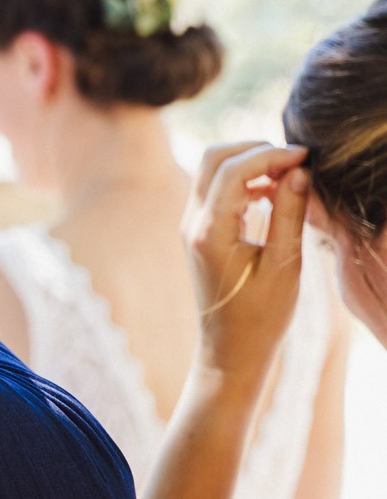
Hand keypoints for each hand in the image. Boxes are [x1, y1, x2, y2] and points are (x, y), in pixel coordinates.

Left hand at [183, 142, 311, 380]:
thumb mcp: (284, 265)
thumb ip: (289, 214)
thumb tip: (298, 171)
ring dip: (250, 163)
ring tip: (291, 178)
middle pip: (214, 158)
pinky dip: (245, 180)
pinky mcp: (200, 229)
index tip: (306, 156)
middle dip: (255, 149)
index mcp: (210, 232)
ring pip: (212, 169)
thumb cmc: (261, 316)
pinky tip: (275, 193)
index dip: (271, 155)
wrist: (231, 349)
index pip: (232, 170)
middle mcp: (193, 223)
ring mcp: (192, 225)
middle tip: (297, 161)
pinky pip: (217, 188)